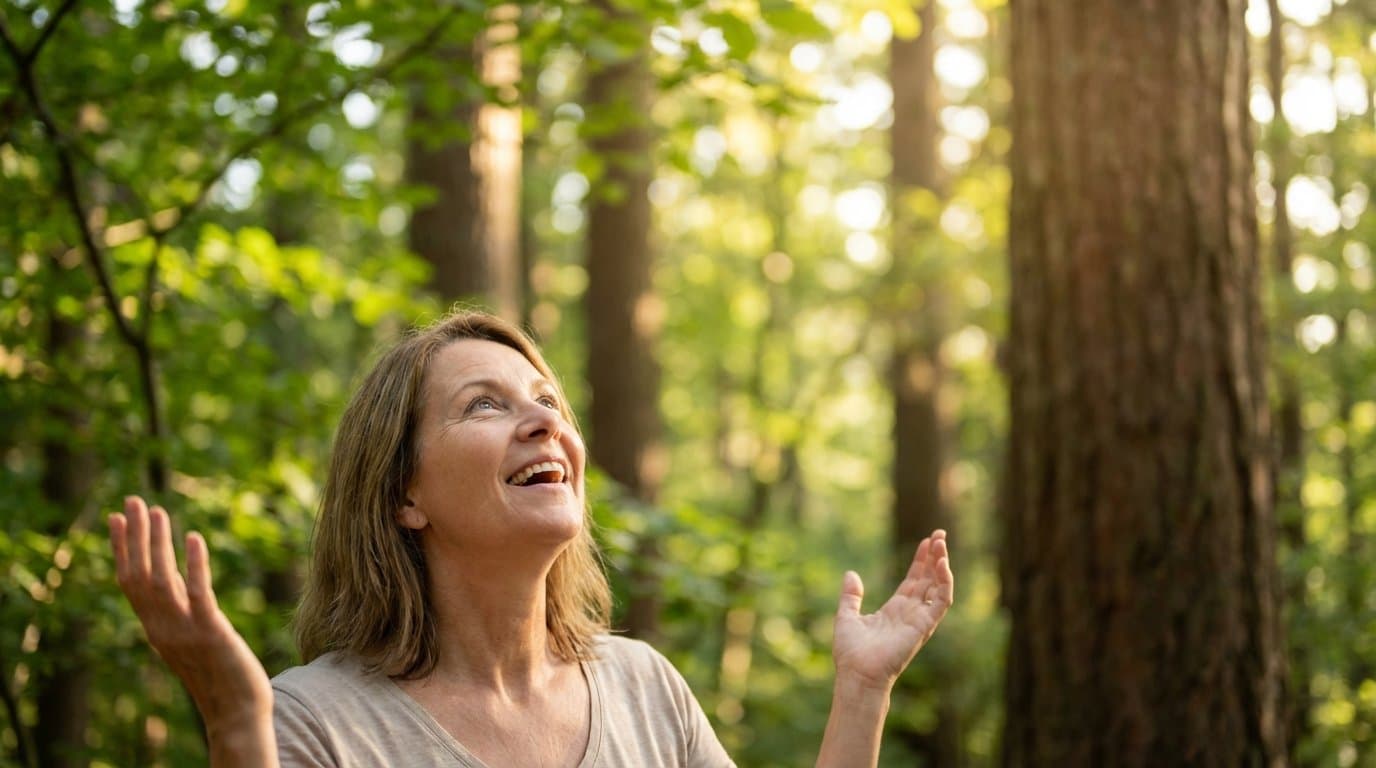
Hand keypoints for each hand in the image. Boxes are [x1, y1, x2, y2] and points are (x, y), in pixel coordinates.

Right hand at [109, 496, 273, 743]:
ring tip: (158, 510)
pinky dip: (193, 564)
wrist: (236, 713)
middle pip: (139, 575)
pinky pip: (197, 593)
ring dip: (158, 543)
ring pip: (162, 579)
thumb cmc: (220, 676)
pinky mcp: (211, 632)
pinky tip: (194, 537)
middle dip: (136, 536)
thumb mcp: (193, 638)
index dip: (123, 549)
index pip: (130, 583)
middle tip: (133, 500)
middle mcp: (162, 628)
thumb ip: (181, 611)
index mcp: (156, 629)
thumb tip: (176, 580)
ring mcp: (184, 631)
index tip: (118, 519)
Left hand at [831, 530, 952, 690]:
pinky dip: (945, 583)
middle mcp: (910, 614)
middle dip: (934, 557)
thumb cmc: (851, 653)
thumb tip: (851, 573)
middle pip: (928, 580)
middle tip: (940, 534)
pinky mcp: (924, 626)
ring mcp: (919, 620)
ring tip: (941, 543)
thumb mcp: (846, 616)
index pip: (913, 581)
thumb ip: (851, 595)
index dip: (920, 562)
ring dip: (941, 565)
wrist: (857, 674)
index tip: (926, 542)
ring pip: (938, 587)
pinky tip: (942, 564)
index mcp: (894, 610)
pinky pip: (941, 602)